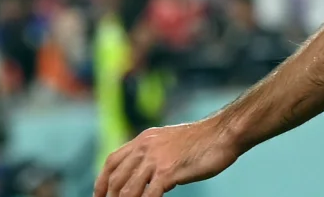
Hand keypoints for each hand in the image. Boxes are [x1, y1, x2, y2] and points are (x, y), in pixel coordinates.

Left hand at [94, 119, 240, 196]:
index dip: (102, 182)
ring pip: (127, 190)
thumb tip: (146, 176)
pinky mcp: (168, 172)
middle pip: (116, 179)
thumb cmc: (204, 140)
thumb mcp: (171, 142)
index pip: (112, 162)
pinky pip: (148, 196)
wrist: (224, 133)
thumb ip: (155, 155)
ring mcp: (156, 160)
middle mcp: (145, 147)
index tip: (99, 196)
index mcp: (144, 139)